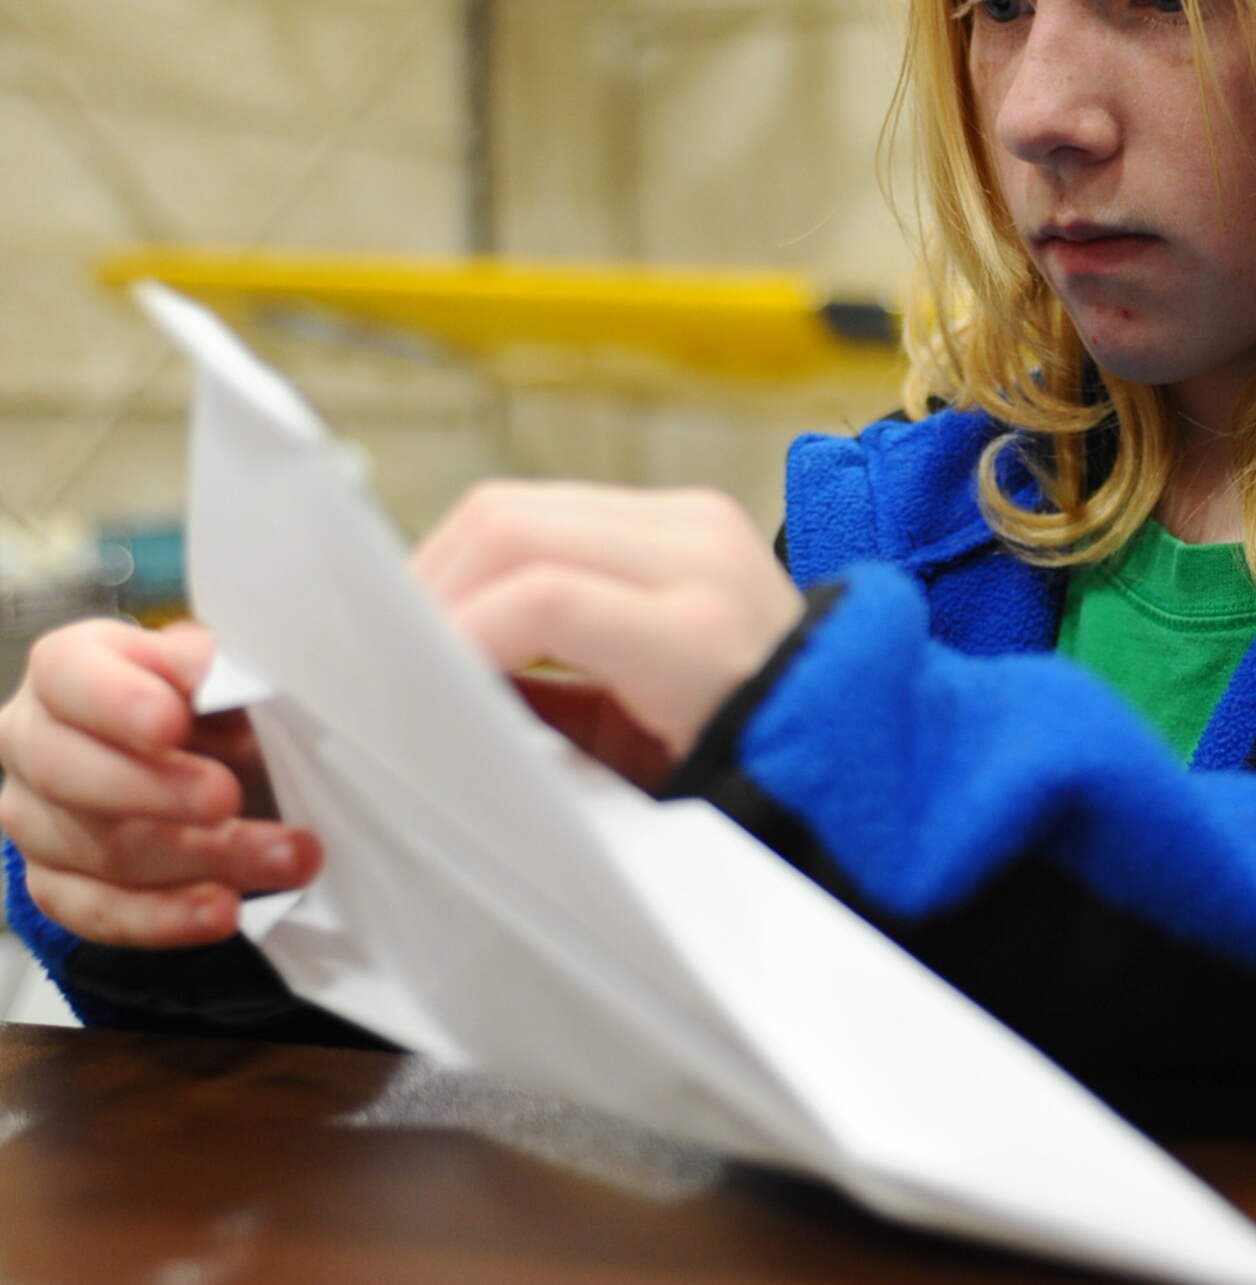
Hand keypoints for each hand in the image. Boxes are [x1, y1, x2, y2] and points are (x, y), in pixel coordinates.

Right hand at [0, 618, 321, 947]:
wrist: (201, 763)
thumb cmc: (207, 704)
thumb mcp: (217, 674)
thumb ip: (210, 671)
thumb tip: (211, 671)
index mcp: (67, 671)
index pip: (68, 676)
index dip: (116, 702)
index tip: (173, 722)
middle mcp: (30, 742)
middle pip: (66, 771)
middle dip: (157, 791)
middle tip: (229, 798)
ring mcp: (34, 820)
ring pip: (97, 850)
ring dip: (202, 859)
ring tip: (286, 858)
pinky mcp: (54, 885)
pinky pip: (99, 912)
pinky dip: (168, 917)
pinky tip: (224, 911)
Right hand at [414, 482, 805, 763]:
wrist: (841, 730)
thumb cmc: (740, 773)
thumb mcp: (633, 782)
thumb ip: (536, 732)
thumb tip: (429, 705)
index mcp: (701, 637)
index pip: (540, 596)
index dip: (450, 632)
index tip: (399, 682)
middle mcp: (701, 556)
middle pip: (514, 524)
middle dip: (429, 585)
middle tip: (386, 651)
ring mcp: (696, 519)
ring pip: (522, 502)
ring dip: (454, 563)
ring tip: (419, 630)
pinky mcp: (687, 508)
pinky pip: (558, 507)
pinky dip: (499, 553)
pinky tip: (477, 605)